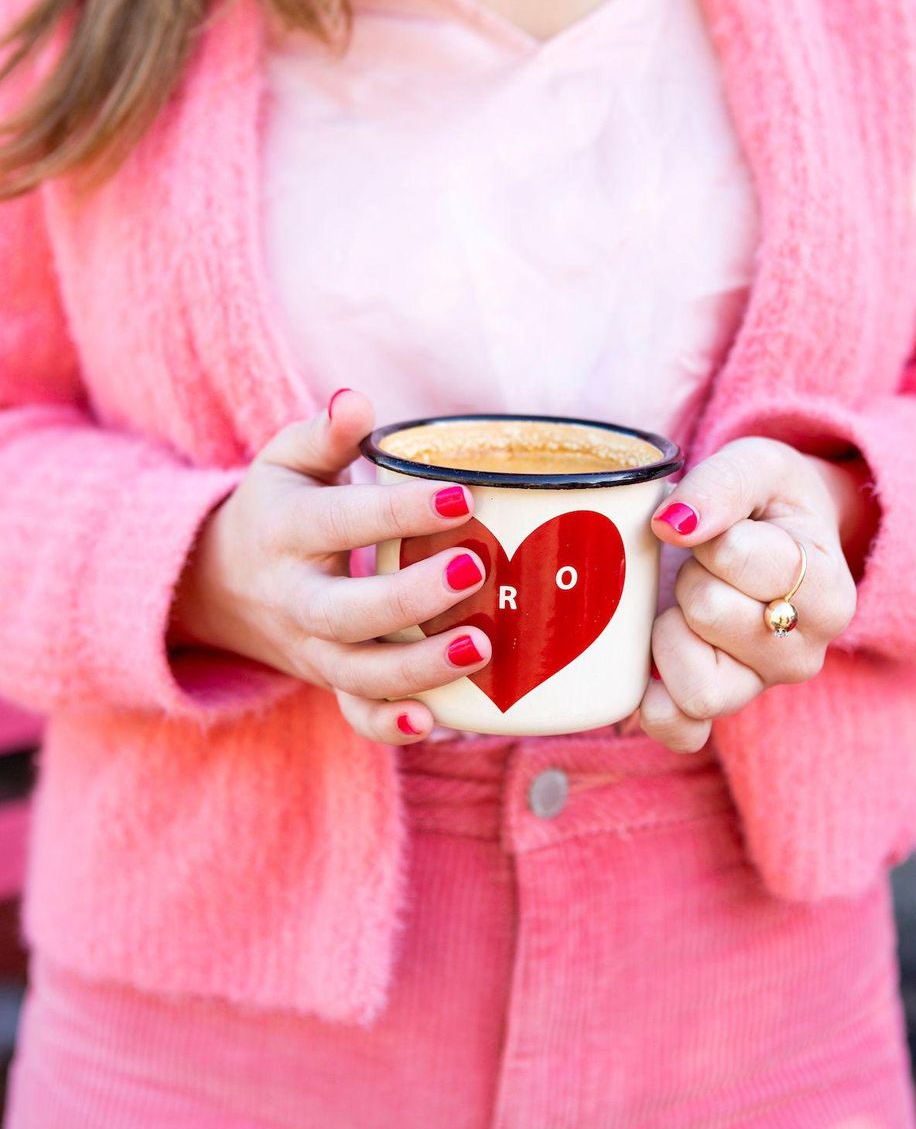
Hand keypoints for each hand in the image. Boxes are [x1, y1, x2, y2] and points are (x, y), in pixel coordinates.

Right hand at [170, 390, 491, 743]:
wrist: (221, 584)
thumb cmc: (281, 509)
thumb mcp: (287, 463)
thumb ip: (324, 434)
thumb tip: (356, 400)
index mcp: (287, 532)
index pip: (341, 521)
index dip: (400, 511)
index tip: (462, 495)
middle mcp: (295, 599)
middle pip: (345, 613)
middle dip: (410, 599)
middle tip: (476, 570)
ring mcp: (312, 650)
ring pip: (357, 675)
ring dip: (419, 669)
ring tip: (482, 646)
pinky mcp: (329, 684)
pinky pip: (356, 718)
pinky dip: (391, 728)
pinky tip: (439, 722)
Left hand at [637, 436, 864, 752]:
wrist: (771, 537)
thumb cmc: (767, 503)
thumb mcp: (758, 465)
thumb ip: (723, 484)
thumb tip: (674, 524)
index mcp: (828, 593)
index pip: (740, 558)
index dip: (713, 534)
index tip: (728, 531)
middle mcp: (801, 654)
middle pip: (709, 611)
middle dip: (690, 574)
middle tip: (705, 565)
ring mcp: (756, 689)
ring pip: (695, 682)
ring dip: (670, 632)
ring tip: (685, 606)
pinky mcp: (712, 715)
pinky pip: (678, 731)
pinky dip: (652, 704)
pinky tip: (648, 668)